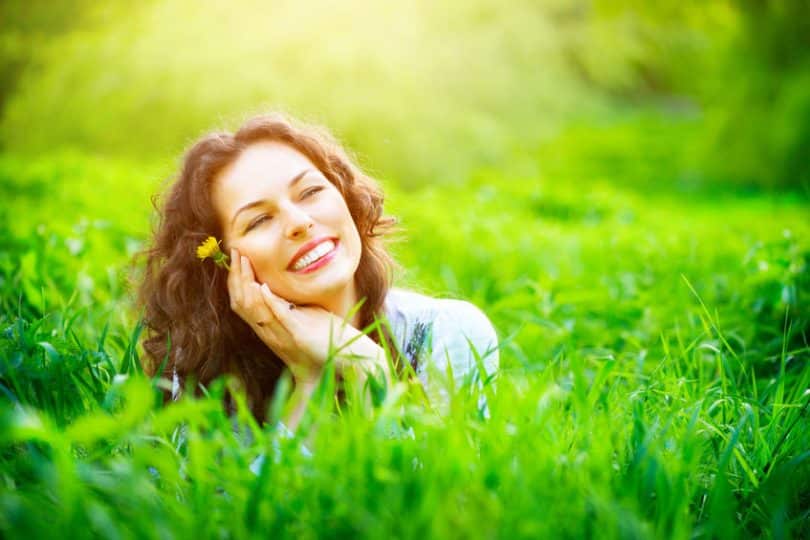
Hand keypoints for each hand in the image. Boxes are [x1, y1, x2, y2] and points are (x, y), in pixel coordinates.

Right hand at [227, 249, 386, 385]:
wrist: (341, 357)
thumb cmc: (325, 339)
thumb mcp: (303, 320)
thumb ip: (291, 309)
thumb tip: (286, 295)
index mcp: (270, 326)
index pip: (244, 302)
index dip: (236, 280)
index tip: (234, 259)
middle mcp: (270, 331)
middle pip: (243, 302)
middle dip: (236, 276)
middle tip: (234, 253)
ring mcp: (282, 334)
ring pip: (255, 308)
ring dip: (248, 282)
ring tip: (243, 262)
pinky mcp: (297, 335)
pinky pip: (279, 316)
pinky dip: (270, 301)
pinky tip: (262, 287)